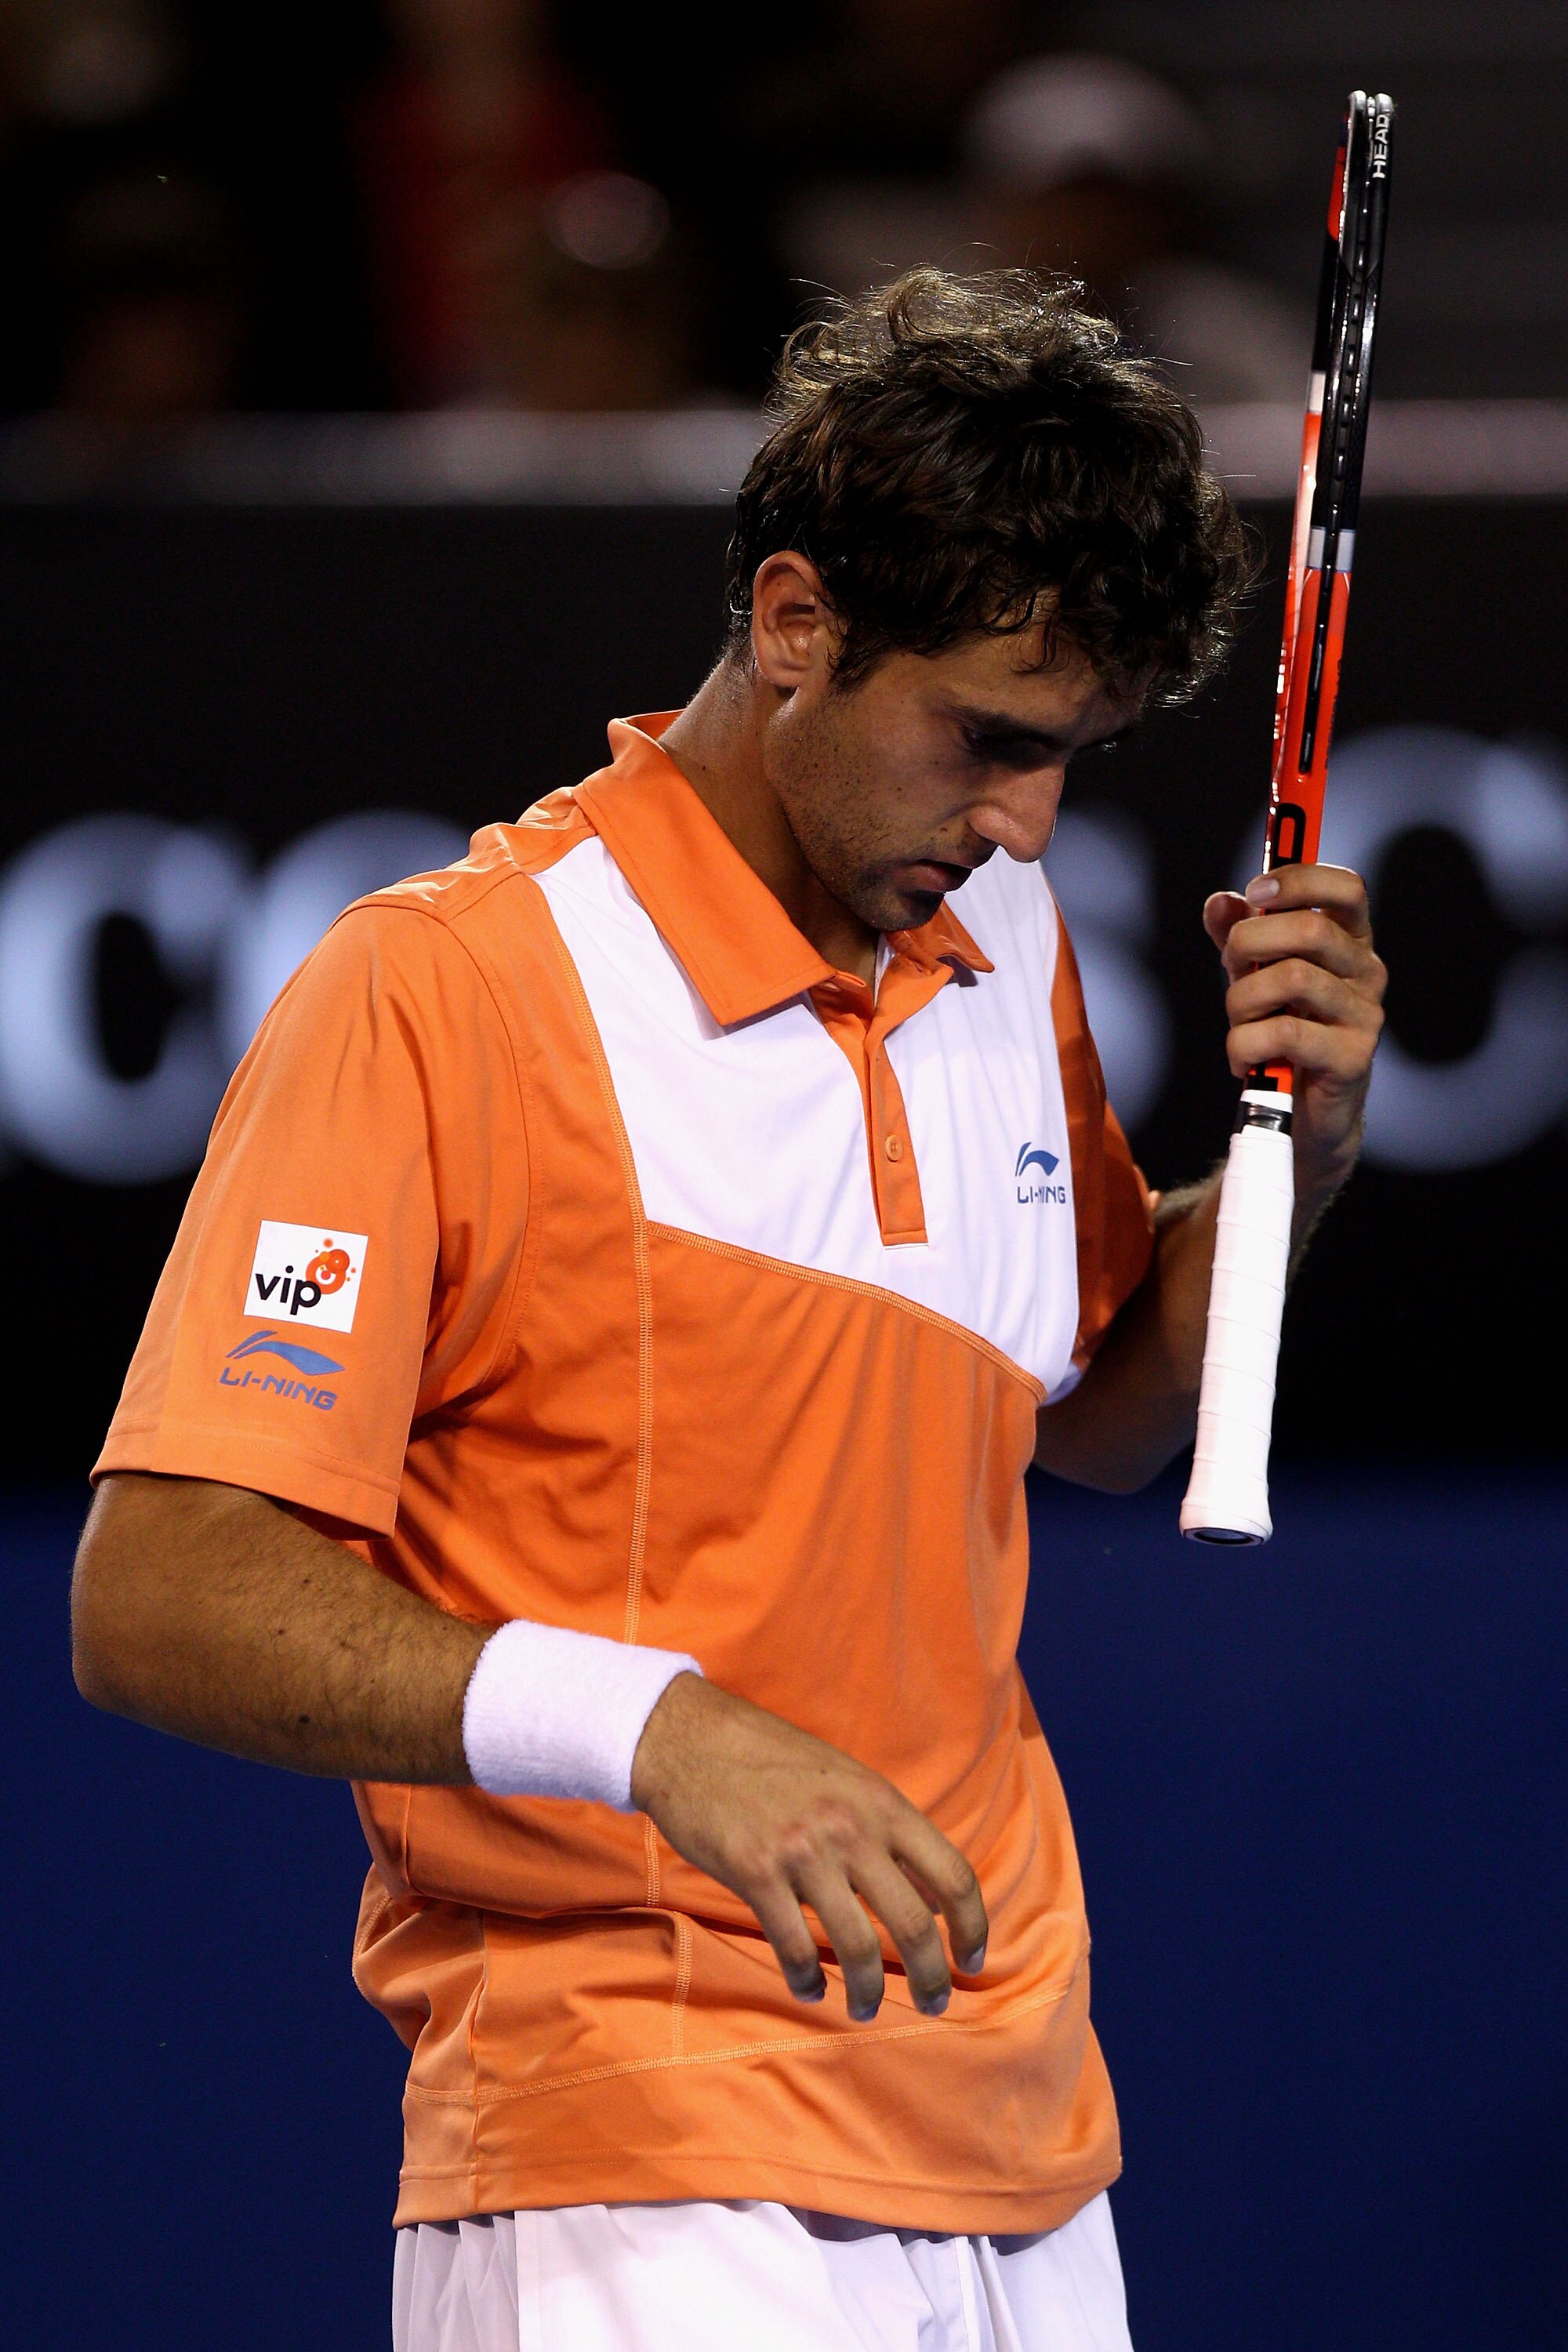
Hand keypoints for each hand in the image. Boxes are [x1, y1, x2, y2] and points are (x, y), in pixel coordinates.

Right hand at [629, 1672, 987, 2021]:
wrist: (693, 1738)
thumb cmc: (773, 1759)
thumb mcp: (848, 1780)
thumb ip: (890, 1833)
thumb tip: (936, 1898)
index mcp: (882, 1802)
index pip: (952, 1875)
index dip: (973, 1928)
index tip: (972, 1962)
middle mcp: (851, 1828)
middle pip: (915, 1924)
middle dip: (931, 1978)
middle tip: (934, 2005)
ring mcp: (803, 1852)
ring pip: (858, 1948)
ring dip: (870, 1992)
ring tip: (867, 2008)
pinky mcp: (756, 1873)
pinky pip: (794, 1947)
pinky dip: (807, 1980)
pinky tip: (810, 1988)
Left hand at [1204, 863, 1385, 1224]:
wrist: (1301, 1115)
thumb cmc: (1282, 1035)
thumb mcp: (1256, 977)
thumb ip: (1240, 937)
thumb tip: (1220, 902)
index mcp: (1351, 943)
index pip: (1348, 888)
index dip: (1301, 879)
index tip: (1254, 891)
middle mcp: (1367, 973)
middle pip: (1310, 929)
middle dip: (1248, 942)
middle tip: (1229, 967)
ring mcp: (1365, 1017)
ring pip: (1291, 979)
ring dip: (1242, 999)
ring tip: (1238, 1022)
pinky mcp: (1352, 1058)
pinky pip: (1284, 1033)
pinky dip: (1245, 1044)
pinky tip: (1243, 1059)